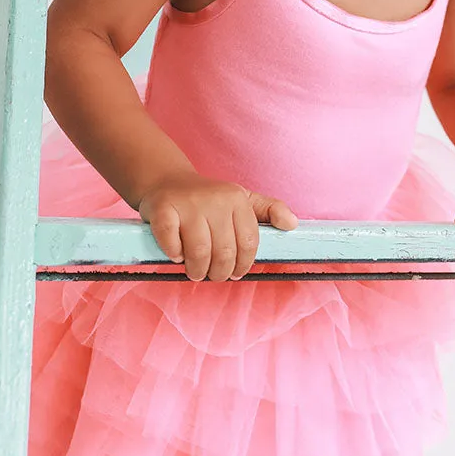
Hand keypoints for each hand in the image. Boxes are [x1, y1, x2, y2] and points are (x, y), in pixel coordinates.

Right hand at [137, 171, 297, 281]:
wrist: (167, 180)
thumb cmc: (209, 198)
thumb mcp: (242, 199)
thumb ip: (269, 210)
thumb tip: (293, 224)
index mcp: (237, 198)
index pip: (248, 242)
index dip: (243, 264)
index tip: (236, 272)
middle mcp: (215, 199)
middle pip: (224, 252)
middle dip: (220, 272)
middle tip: (214, 275)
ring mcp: (188, 204)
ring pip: (198, 253)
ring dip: (197, 270)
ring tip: (196, 271)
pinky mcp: (162, 210)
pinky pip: (171, 245)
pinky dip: (174, 256)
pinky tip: (176, 255)